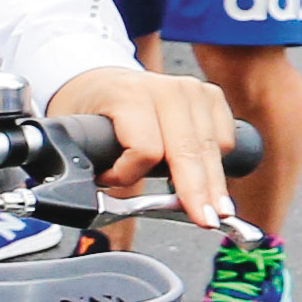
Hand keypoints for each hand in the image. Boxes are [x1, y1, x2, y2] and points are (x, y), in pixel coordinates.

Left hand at [42, 62, 239, 228]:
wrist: (100, 80)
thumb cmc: (89, 108)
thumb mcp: (76, 132)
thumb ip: (92, 162)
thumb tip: (104, 202)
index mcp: (128, 94)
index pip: (145, 148)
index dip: (129, 174)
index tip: (108, 181)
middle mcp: (167, 89)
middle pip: (188, 151)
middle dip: (198, 191)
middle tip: (206, 220)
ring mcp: (193, 90)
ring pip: (213, 148)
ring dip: (212, 183)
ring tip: (212, 208)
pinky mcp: (212, 96)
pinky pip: (224, 140)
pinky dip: (216, 163)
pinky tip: (205, 178)